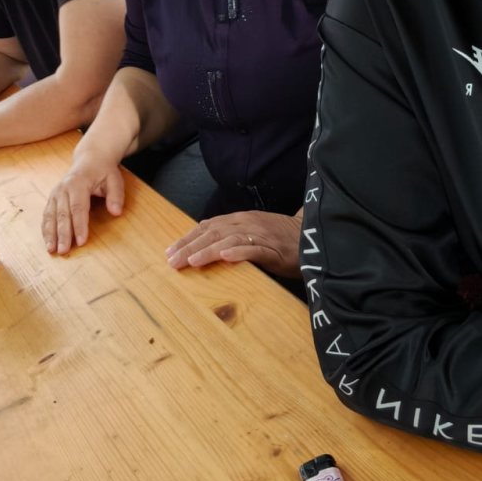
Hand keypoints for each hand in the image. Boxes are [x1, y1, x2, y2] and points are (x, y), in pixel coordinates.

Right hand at [42, 150, 125, 254]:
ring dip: (50, 234)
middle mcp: (63, 188)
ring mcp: (55, 193)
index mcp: (78, 182)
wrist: (89, 159)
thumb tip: (116, 212)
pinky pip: (47, 215)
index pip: (78, 207)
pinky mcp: (52, 198)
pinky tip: (47, 242)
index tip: (81, 241)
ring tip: (51, 250)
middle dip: (62, 234)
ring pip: (51, 215)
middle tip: (64, 251)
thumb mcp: (115, 179)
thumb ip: (116, 195)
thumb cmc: (103, 171)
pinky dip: (46, 229)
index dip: (79, 225)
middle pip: (62, 214)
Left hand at [165, 210, 301, 277]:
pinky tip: (225, 257)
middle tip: (172, 261)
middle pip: (213, 233)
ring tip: (192, 261)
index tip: (170, 251)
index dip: (188, 238)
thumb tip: (207, 243)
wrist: (312, 235)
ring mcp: (260, 234)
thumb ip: (232, 235)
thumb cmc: (280, 238)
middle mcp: (247, 223)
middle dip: (190, 247)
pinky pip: (255, 249)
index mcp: (240, 219)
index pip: (207, 226)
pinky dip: (239, 252)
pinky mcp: (274, 248)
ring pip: (229, 240)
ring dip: (208, 250)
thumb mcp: (252, 233)